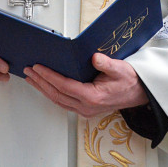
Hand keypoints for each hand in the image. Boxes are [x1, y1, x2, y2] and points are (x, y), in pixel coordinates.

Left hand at [24, 53, 146, 116]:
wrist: (139, 93)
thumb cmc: (129, 81)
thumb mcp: (121, 69)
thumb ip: (107, 64)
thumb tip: (95, 58)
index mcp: (93, 97)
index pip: (64, 86)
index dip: (48, 76)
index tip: (37, 67)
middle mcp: (87, 106)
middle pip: (57, 94)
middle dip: (40, 82)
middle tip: (28, 70)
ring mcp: (85, 110)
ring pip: (58, 100)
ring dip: (43, 88)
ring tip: (31, 77)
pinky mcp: (85, 109)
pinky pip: (63, 102)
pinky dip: (52, 92)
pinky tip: (45, 85)